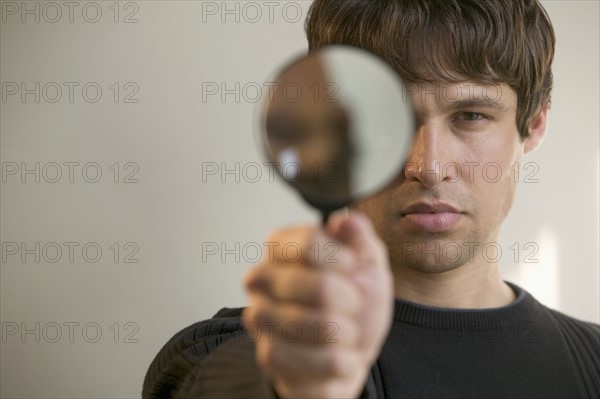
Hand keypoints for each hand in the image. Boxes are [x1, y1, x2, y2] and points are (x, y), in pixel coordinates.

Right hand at [242, 210, 393, 397]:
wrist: (352, 350)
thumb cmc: (355, 301)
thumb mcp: (367, 261)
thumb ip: (358, 236)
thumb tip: (345, 221)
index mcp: (282, 246)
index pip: (308, 242)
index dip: (342, 258)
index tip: (352, 267)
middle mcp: (261, 278)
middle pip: (314, 286)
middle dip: (349, 301)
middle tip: (354, 305)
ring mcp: (260, 317)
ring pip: (303, 325)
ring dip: (341, 333)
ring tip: (349, 333)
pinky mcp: (267, 355)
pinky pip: (301, 359)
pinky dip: (333, 362)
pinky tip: (342, 357)